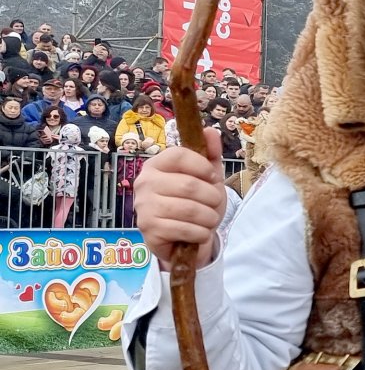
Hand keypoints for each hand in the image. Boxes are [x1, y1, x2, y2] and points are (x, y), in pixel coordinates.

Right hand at [133, 136, 226, 269]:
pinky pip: (184, 228)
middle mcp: (144, 183)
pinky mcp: (148, 229)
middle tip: (214, 204)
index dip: (202, 166)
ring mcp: (143, 207)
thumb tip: (209, 131)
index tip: (212, 177)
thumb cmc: (197, 203)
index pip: (178, 155)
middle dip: (212, 197)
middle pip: (189, 185)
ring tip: (209, 219)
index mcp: (156, 165)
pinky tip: (200, 233)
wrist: (186, 238)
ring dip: (209, 217)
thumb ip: (210, 154)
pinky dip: (201, 233)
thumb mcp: (208, 178)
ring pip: (189, 209)